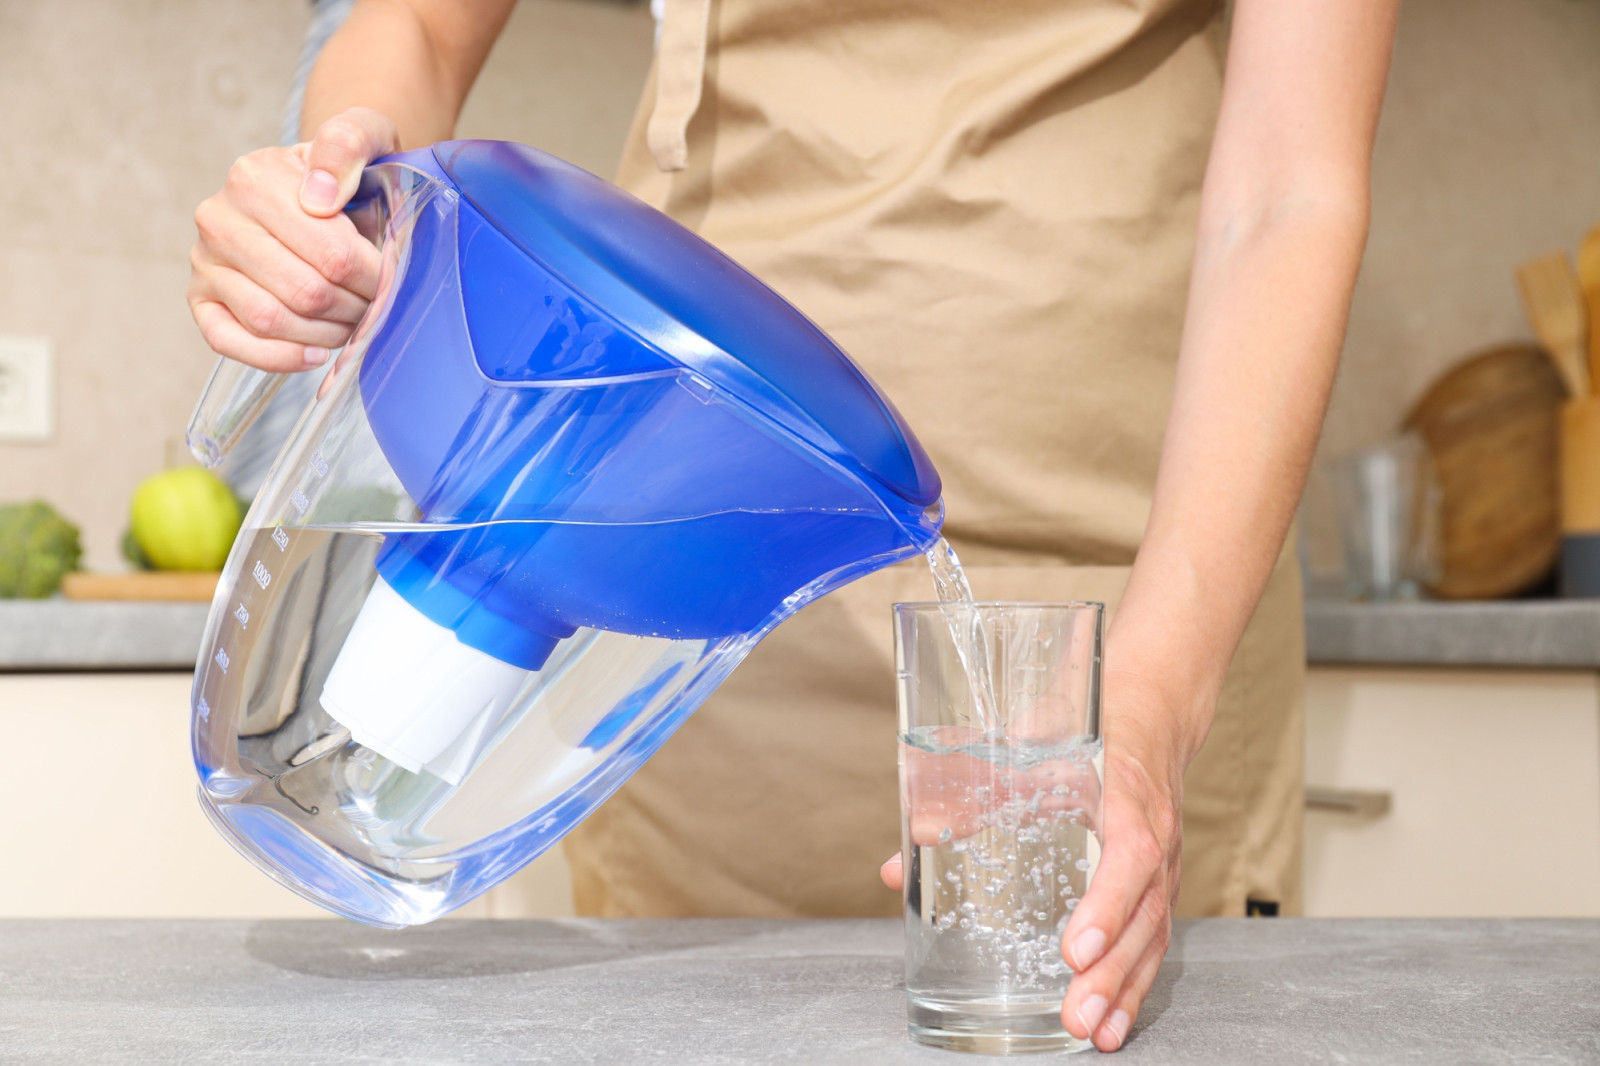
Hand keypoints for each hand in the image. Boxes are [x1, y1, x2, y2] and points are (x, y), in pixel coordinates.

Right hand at [187, 108, 398, 370]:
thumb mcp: (360, 135)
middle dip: (353, 309)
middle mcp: (219, 217)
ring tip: (350, 324)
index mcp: (255, 176)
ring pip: (270, 319)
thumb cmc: (344, 171)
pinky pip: (230, 341)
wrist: (318, 186)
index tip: (392, 279)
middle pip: (304, 291)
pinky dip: (277, 357)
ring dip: (324, 335)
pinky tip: (314, 354)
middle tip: (375, 306)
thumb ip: (346, 145)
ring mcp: (204, 260)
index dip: (374, 278)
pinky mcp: (200, 298)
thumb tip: (320, 196)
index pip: (331, 252)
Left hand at [880, 676, 1187, 1053]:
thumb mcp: (1029, 743)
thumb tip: (915, 833)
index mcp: (1125, 794)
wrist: (1148, 710)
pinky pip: (1154, 941)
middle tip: (1076, 1012)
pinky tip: (1112, 1025)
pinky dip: (1133, 986)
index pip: (1129, 854)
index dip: (1106, 904)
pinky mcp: (1160, 886)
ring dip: (1124, 989)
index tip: (1074, 950)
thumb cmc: (1085, 727)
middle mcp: (1154, 834)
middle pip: (1145, 912)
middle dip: (1111, 969)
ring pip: (1154, 935)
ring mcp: (1165, 864)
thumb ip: (972, 788)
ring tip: (1094, 1033)